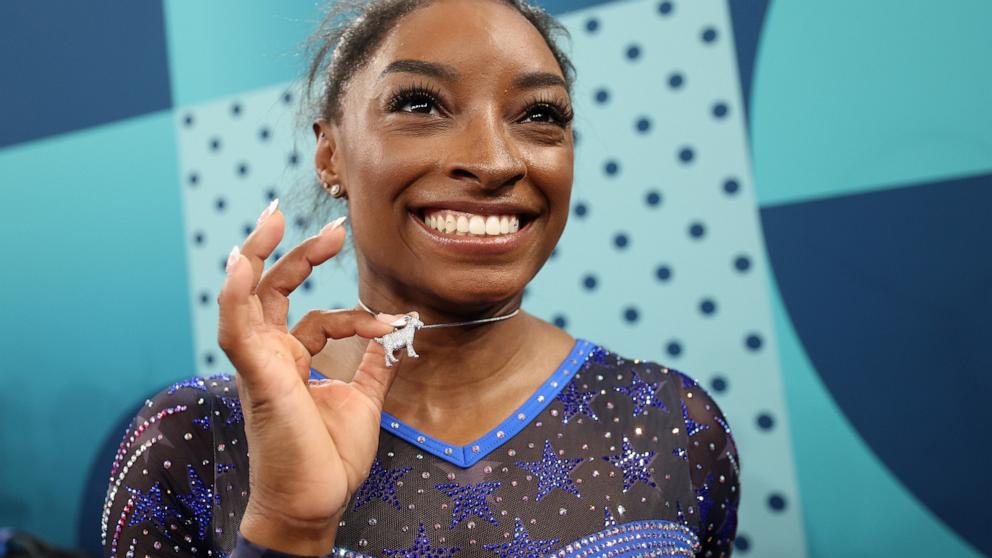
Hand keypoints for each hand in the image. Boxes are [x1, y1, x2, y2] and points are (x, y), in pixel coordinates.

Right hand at [217, 200, 404, 553]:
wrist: (315, 501)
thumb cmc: (328, 459)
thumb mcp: (362, 402)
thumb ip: (373, 366)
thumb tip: (394, 335)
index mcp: (295, 361)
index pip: (322, 317)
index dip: (359, 314)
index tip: (392, 322)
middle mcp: (273, 355)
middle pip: (275, 289)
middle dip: (300, 253)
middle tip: (335, 228)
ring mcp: (260, 362)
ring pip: (246, 296)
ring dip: (257, 253)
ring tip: (274, 217)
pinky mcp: (255, 373)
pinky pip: (236, 326)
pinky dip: (236, 292)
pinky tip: (242, 261)